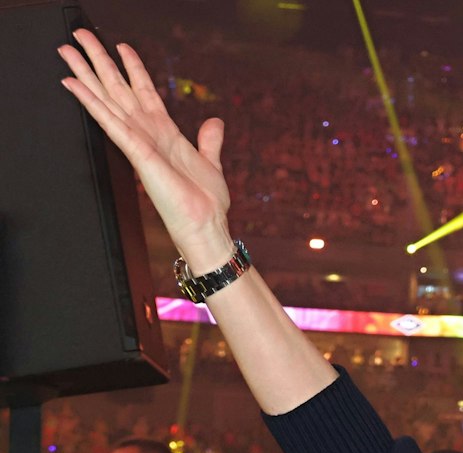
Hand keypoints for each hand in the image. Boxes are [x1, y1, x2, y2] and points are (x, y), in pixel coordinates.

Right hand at [56, 30, 235, 267]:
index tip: (122, 46)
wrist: (205, 226)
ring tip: (67, 49)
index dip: (133, 68)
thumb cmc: (205, 202)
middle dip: (99, 61)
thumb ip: (209, 141)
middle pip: (118, 89)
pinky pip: (111, 123)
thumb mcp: (210, 162)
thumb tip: (214, 122)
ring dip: (87, 73)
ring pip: (108, 99)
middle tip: (78, 36)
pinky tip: (75, 85)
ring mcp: (140, 142)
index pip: (144, 91)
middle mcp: (148, 133)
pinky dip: (92, 103)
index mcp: (164, 133)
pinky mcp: (138, 154)